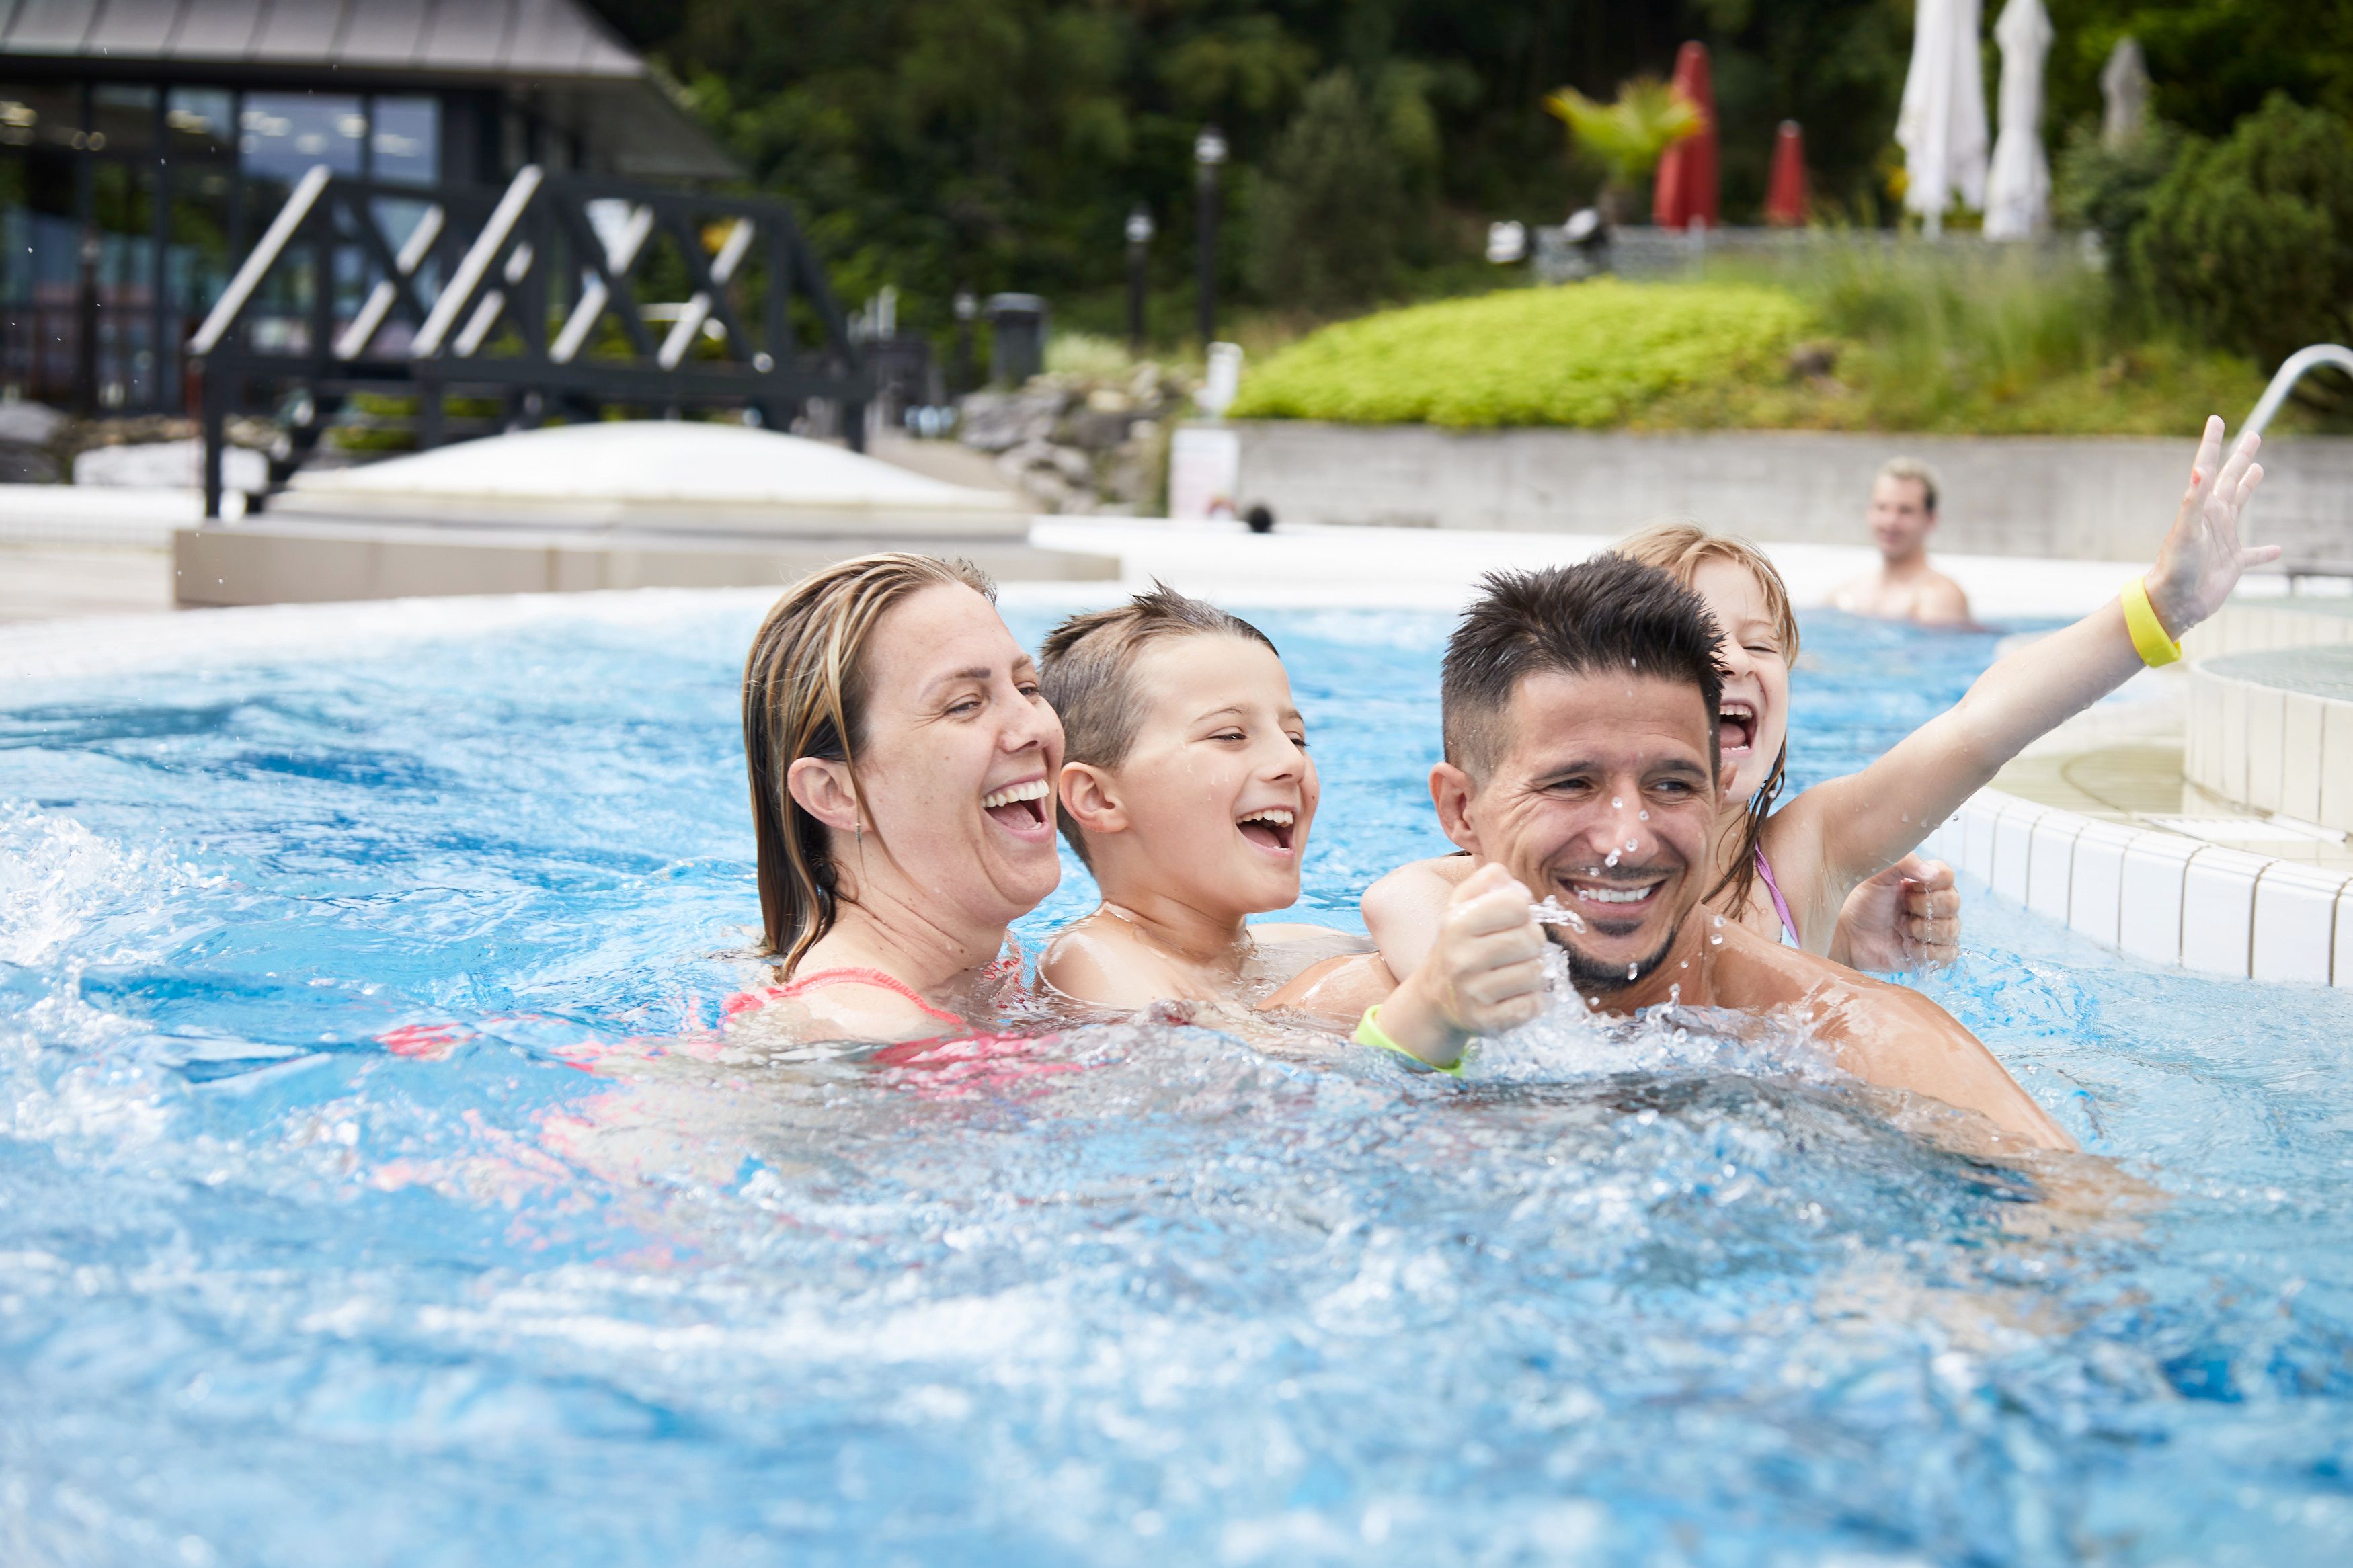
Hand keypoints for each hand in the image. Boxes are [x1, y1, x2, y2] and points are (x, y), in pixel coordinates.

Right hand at [1375, 862, 1547, 1064]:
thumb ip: (1487, 881)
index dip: (1523, 910)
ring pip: (1537, 973)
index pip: (1517, 905)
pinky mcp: (1485, 1021)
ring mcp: (1472, 993)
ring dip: (1534, 972)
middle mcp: (1461, 959)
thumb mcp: (1461, 906)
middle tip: (1518, 948)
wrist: (1435, 997)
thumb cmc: (1459, 944)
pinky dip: (1534, 1000)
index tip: (1513, 920)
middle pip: (1531, 939)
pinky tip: (1518, 995)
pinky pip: (1533, 1005)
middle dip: (1532, 942)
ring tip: (1516, 971)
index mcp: (1457, 923)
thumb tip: (1515, 884)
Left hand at [1834, 854, 1958, 970]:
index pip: (1947, 876)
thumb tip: (1932, 873)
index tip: (1909, 887)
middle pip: (1953, 902)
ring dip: (1925, 930)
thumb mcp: (1878, 875)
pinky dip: (1930, 952)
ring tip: (1903, 929)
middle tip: (1903, 910)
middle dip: (1925, 907)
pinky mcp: (1929, 953)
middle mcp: (1933, 905)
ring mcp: (1933, 929)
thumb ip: (1904, 863)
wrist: (1848, 935)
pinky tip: (1909, 946)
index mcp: (1923, 883)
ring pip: (1952, 929)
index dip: (1933, 883)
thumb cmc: (1862, 903)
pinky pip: (1949, 954)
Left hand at [2144, 415, 2274, 637]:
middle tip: (2254, 436)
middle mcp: (2214, 519)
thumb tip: (2200, 469)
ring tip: (2257, 471)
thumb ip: (2193, 500)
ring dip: (2248, 488)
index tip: (2215, 419)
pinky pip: (2253, 556)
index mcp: (2202, 507)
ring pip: (2240, 506)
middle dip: (2241, 457)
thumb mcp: (2186, 530)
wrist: (2173, 603)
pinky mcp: (2232, 564)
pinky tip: (2277, 551)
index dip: (2212, 443)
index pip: (2208, 467)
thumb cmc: (2176, 567)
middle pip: (2230, 480)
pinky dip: (2265, 553)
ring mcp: (2223, 540)